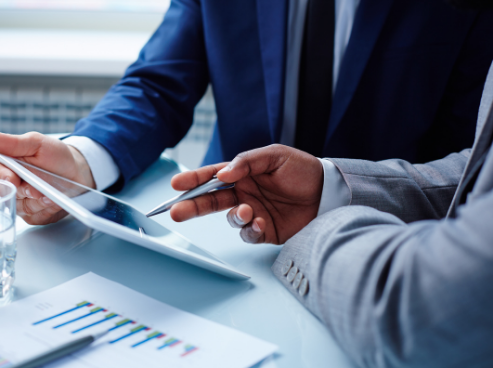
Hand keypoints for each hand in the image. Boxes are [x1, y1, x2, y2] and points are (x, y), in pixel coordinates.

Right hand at [0, 131, 95, 224]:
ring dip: (39, 202)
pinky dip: (46, 210)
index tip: (13, 179)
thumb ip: (11, 143)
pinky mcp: (34, 215)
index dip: (4, 178)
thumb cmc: (56, 155)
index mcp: (8, 166)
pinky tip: (55, 202)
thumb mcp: (36, 143)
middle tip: (38, 190)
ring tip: (52, 195)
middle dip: (25, 192)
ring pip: (22, 208)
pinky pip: (35, 217)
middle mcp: (12, 186)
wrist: (78, 171)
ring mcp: (22, 202)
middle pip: (8, 195)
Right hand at [170, 144, 322, 244]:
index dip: (193, 180)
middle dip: (191, 206)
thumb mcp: (275, 155)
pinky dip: (251, 229)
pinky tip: (260, 222)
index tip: (177, 185)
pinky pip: (249, 233)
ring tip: (246, 211)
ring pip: (230, 219)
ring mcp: (253, 212)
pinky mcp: (265, 230)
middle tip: (176, 211)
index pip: (212, 177)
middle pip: (211, 201)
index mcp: (242, 174)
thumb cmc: (303, 169)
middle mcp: (244, 194)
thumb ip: (247, 162)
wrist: (329, 192)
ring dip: (234, 216)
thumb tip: (222, 175)